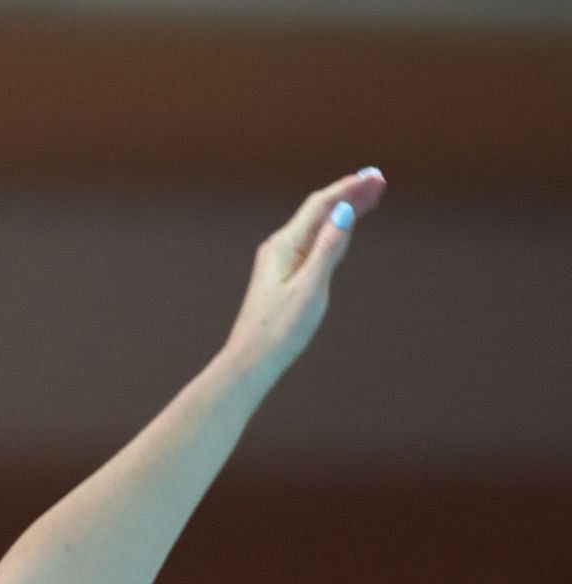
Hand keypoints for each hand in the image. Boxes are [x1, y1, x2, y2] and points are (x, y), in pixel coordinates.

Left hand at [221, 169, 385, 375]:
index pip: (321, 206)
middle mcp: (280, 248)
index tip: (375, 176)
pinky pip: (313, 242)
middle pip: (319, 211)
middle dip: (349, 194)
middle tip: (379, 179)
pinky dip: (333, 230)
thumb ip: (327, 249)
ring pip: (317, 226)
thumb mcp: (310, 288)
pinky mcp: (284, 275)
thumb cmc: (278, 330)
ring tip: (370, 195)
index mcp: (284, 246)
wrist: (251, 360)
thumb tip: (343, 212)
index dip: (349, 188)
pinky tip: (343, 227)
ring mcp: (281, 261)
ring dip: (344, 209)